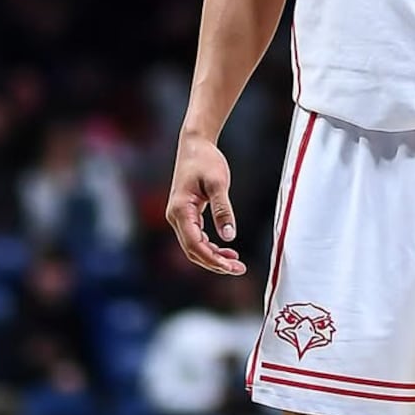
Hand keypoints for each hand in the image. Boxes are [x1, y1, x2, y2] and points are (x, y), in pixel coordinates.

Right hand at [166, 129, 245, 274]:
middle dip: (215, 263)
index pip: (194, 244)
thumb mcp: (218, 183)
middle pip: (192, 251)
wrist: (195, 144)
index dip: (212, 259)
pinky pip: (196, 238)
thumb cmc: (206, 160)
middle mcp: (174, 216)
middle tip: (239, 269)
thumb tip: (229, 236)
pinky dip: (210, 247)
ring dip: (213, 257)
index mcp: (180, 210)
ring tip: (236, 263)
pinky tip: (226, 250)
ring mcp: (178, 216)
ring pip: (194, 246)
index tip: (232, 267)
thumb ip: (223, 210)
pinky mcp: (185, 214)